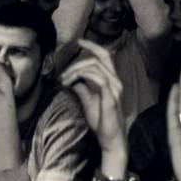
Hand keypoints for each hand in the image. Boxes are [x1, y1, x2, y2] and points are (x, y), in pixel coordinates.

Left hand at [60, 40, 127, 155]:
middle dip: (84, 54)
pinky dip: (83, 76)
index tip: (79, 42)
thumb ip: (82, 87)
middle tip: (65, 66)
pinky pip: (99, 78)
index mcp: (111, 80)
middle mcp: (116, 81)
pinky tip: (71, 83)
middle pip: (103, 56)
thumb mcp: (88, 100)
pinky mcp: (111, 97)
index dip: (93, 46)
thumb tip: (72, 78)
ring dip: (76, 70)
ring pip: (96, 66)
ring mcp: (115, 88)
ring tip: (64, 80)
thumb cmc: (101, 121)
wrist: (110, 139)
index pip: (105, 56)